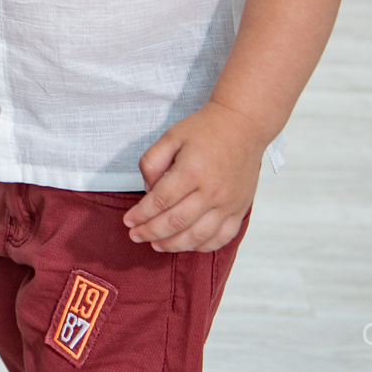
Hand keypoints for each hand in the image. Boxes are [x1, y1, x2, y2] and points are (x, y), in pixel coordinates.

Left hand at [123, 100, 265, 252]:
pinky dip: (203, 246)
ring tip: (156, 245)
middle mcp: (212, 191)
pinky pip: (222, 237)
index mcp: (192, 171)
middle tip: (135, 236)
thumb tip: (148, 191)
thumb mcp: (171, 136)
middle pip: (176, 222)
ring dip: (173, 245)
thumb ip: (152, 162)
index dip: (141, 215)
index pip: (160, 202)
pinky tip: (187, 244)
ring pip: (198, 236)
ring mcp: (228, 203)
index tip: (128, 221)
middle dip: (151, 232)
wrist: (243, 125)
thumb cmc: (205, 129)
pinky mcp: (240, 209)